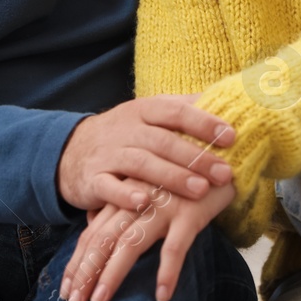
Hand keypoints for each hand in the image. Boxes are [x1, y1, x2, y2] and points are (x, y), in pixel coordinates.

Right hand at [56, 95, 234, 213]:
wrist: (69, 150)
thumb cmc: (123, 134)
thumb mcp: (147, 113)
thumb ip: (182, 107)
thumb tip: (224, 97)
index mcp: (143, 111)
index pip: (175, 112)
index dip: (203, 122)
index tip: (231, 136)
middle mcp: (126, 130)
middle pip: (163, 141)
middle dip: (195, 157)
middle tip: (224, 173)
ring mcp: (108, 154)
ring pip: (141, 163)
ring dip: (171, 176)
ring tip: (200, 190)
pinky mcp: (92, 179)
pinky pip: (108, 187)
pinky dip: (125, 195)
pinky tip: (144, 203)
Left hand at [59, 179, 236, 300]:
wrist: (222, 156)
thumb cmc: (181, 178)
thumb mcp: (146, 189)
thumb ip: (119, 207)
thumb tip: (91, 229)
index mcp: (124, 197)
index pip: (92, 234)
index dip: (77, 263)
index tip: (66, 293)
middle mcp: (138, 200)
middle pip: (103, 239)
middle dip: (86, 272)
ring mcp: (163, 206)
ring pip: (130, 243)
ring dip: (113, 272)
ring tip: (100, 299)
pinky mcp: (189, 213)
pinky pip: (176, 247)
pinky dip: (168, 271)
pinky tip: (162, 295)